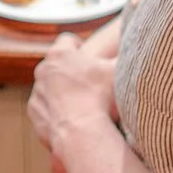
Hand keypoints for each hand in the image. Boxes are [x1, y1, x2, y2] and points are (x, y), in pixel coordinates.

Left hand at [28, 33, 116, 151]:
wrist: (82, 132)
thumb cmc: (101, 98)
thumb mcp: (118, 71)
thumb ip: (125, 54)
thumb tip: (137, 44)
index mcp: (61, 53)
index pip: (67, 40)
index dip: (79, 46)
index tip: (88, 57)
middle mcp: (44, 69)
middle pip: (56, 64)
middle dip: (70, 70)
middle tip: (88, 82)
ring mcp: (37, 92)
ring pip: (49, 86)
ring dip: (61, 91)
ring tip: (81, 103)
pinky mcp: (35, 112)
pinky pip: (45, 108)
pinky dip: (55, 111)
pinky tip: (72, 118)